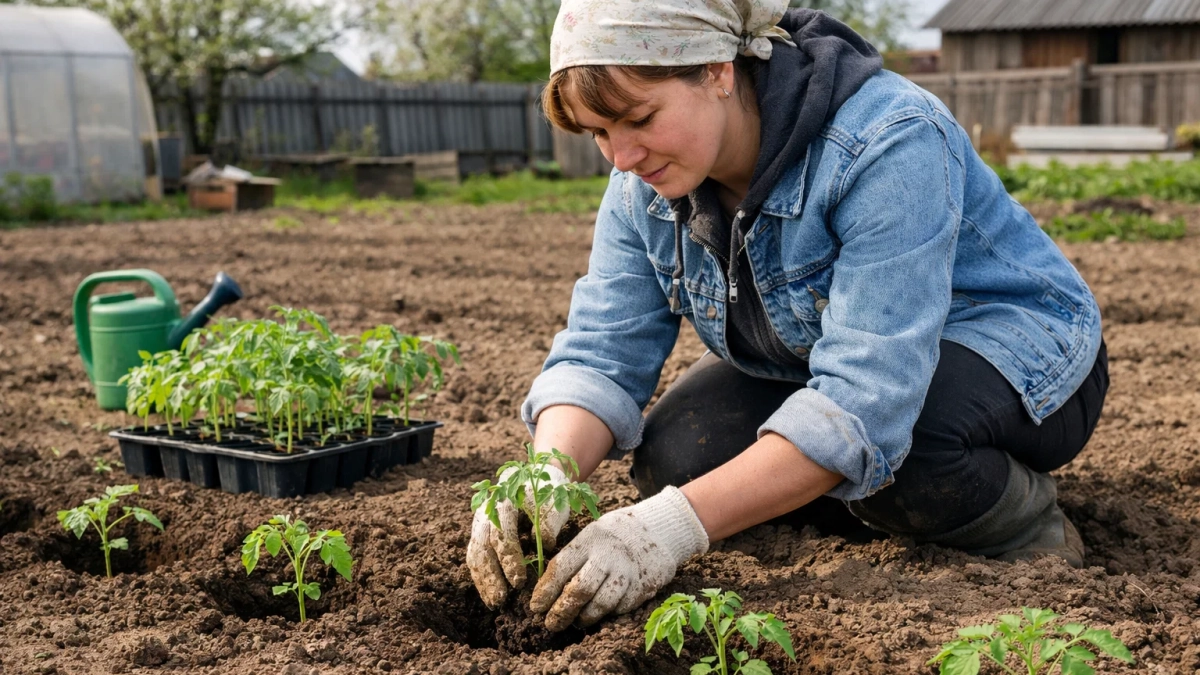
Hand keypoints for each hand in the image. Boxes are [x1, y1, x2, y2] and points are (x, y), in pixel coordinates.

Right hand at [466, 463, 570, 608]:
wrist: (535, 475)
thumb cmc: (548, 490)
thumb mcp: (554, 500)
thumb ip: (549, 521)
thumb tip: (545, 544)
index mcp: (504, 500)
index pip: (502, 533)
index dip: (509, 559)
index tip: (519, 581)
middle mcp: (486, 510)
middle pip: (482, 546)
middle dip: (491, 575)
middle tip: (500, 599)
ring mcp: (480, 521)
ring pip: (475, 553)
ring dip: (483, 580)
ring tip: (494, 603)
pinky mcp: (480, 531)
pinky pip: (475, 555)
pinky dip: (481, 576)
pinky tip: (489, 594)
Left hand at [530, 486, 708, 630]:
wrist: (659, 530)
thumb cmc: (615, 535)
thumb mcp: (592, 535)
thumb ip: (573, 558)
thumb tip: (546, 590)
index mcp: (590, 539)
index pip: (561, 568)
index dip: (545, 591)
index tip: (535, 607)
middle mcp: (608, 555)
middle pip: (579, 590)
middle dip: (561, 612)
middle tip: (550, 624)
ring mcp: (627, 572)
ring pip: (600, 605)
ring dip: (583, 618)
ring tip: (576, 621)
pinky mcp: (643, 586)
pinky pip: (620, 608)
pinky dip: (607, 615)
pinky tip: (599, 614)